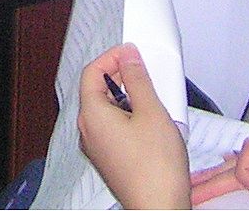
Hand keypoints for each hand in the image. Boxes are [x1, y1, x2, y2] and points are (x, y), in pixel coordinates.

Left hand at [78, 46, 188, 210]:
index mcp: (92, 116)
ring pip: (107, 110)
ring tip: (154, 100)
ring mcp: (98, 148)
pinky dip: (129, 118)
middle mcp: (89, 132)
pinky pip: (114, 129)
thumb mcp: (151, 111)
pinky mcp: (110, 160)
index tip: (131, 53)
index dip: (112, 57)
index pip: (91, 72)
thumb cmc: (155, 169)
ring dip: (128, 99)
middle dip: (121, 78)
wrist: (159, 207)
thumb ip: (138, 79)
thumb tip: (128, 57)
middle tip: (145, 74)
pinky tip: (152, 124)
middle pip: (97, 90)